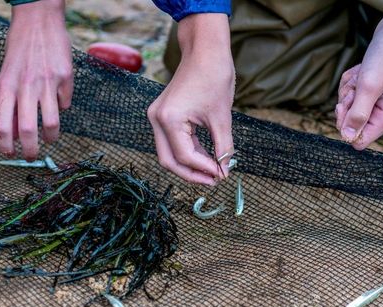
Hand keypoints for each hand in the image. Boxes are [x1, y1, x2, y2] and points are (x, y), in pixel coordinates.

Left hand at [0, 0, 72, 160]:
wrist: (38, 19)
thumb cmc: (20, 50)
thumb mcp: (7, 75)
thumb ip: (10, 102)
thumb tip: (13, 132)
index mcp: (6, 86)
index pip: (2, 125)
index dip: (5, 145)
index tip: (10, 154)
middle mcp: (25, 86)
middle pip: (28, 130)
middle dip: (30, 151)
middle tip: (32, 156)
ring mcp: (47, 83)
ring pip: (52, 123)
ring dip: (52, 136)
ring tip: (51, 138)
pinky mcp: (65, 78)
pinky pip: (65, 103)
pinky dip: (61, 106)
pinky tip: (58, 98)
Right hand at [147, 13, 234, 185]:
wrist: (204, 50)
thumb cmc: (214, 76)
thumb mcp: (222, 117)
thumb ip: (223, 147)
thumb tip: (225, 171)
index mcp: (169, 118)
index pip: (185, 156)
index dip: (204, 169)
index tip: (222, 175)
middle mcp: (157, 119)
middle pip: (169, 160)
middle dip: (191, 174)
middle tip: (213, 181)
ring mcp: (157, 117)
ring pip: (168, 153)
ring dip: (189, 164)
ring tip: (213, 170)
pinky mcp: (162, 115)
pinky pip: (171, 141)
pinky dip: (188, 151)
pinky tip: (206, 157)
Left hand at [336, 0, 382, 149]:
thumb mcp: (369, 87)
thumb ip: (357, 114)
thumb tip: (347, 138)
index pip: (359, 141)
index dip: (346, 128)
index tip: (346, 107)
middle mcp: (382, 113)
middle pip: (349, 123)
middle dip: (346, 103)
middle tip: (356, 86)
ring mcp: (376, 101)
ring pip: (347, 105)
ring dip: (348, 88)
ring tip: (362, 74)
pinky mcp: (369, 89)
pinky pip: (349, 91)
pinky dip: (351, 80)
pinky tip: (361, 69)